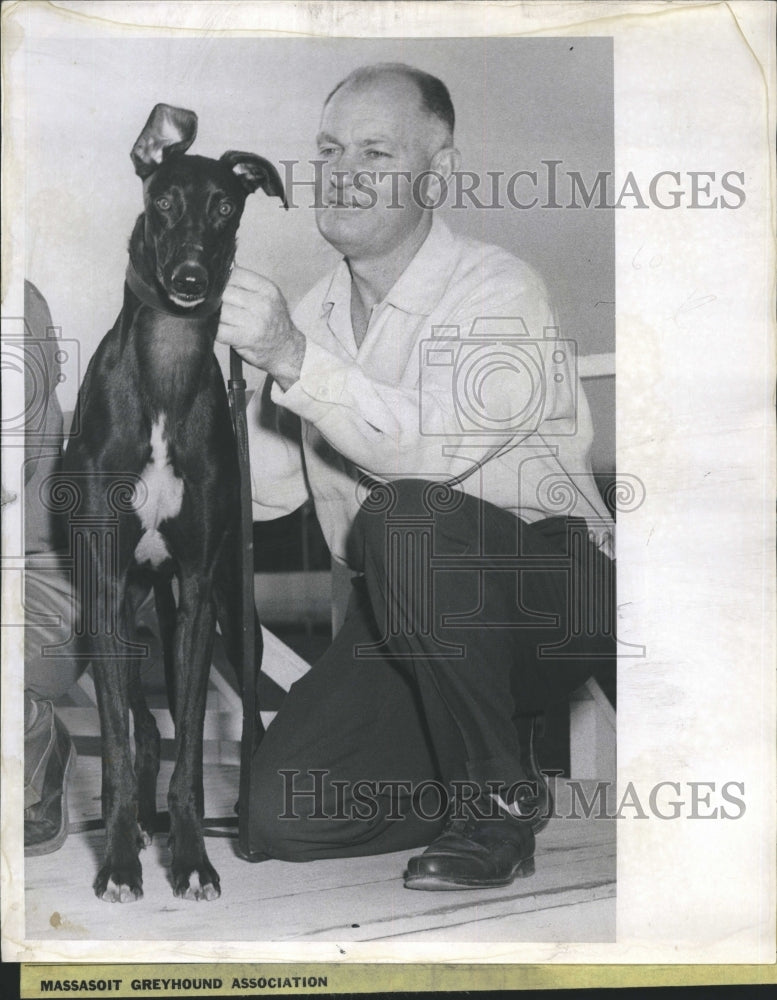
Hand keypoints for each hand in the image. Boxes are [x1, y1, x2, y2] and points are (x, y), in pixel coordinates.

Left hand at [217, 264, 305, 390]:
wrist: (287, 350)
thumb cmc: (273, 322)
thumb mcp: (268, 297)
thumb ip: (247, 285)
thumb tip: (220, 274)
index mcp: (267, 289)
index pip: (235, 274)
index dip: (222, 279)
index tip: (218, 286)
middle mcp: (262, 304)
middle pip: (225, 292)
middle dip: (215, 297)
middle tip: (211, 303)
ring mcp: (254, 322)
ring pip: (220, 310)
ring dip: (211, 314)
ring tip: (212, 316)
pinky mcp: (245, 338)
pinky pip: (219, 329)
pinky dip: (212, 328)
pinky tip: (213, 328)